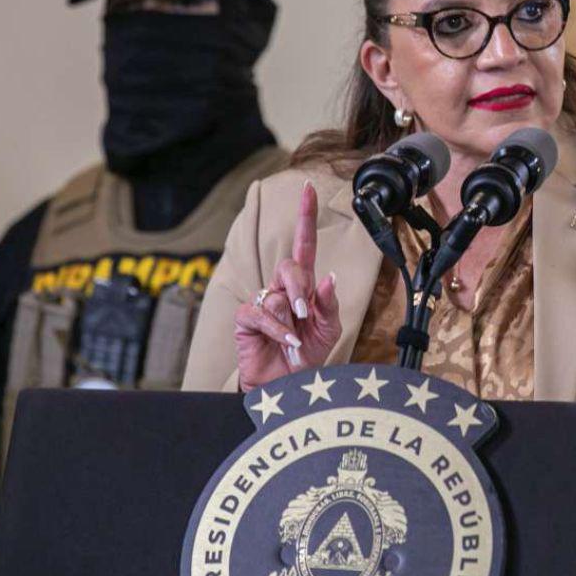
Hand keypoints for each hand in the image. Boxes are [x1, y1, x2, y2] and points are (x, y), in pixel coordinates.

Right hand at [234, 181, 341, 390]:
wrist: (289, 387)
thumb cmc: (309, 356)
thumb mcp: (328, 330)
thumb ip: (329, 304)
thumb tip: (328, 278)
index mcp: (305, 286)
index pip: (305, 244)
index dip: (306, 217)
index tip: (310, 188)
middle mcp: (282, 289)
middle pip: (290, 266)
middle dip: (300, 288)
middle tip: (306, 314)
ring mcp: (263, 302)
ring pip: (276, 294)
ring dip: (290, 320)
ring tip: (296, 341)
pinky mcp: (246, 320)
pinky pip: (260, 313)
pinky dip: (276, 329)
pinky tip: (285, 343)